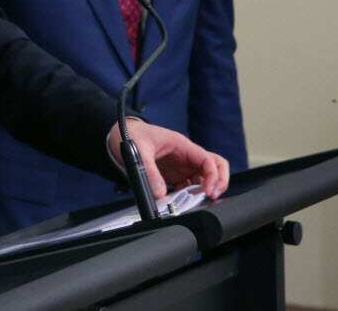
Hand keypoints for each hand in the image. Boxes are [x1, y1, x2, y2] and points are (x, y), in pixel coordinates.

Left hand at [108, 118, 229, 199]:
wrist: (119, 135)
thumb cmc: (132, 135)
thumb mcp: (138, 151)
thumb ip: (149, 172)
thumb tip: (160, 193)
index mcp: (182, 145)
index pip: (209, 160)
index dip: (214, 176)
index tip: (208, 191)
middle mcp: (186, 156)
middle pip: (214, 168)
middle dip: (218, 182)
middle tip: (211, 196)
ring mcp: (181, 166)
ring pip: (203, 179)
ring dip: (202, 192)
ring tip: (193, 203)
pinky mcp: (174, 175)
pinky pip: (188, 187)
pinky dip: (188, 196)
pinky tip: (179, 201)